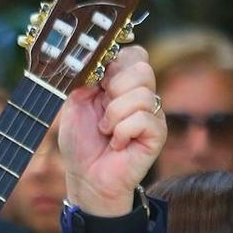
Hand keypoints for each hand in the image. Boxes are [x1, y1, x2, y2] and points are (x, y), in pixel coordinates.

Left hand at [55, 45, 163, 216]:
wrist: (86, 178)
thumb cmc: (81, 144)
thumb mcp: (74, 105)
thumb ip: (86, 79)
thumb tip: (98, 61)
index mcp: (124, 83)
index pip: (135, 54)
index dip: (115, 66)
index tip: (99, 86)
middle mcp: (143, 95)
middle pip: (142, 69)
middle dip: (114, 90)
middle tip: (103, 112)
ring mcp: (154, 113)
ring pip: (141, 95)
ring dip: (113, 116)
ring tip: (106, 131)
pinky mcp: (158, 133)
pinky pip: (143, 119)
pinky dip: (121, 132)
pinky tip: (117, 144)